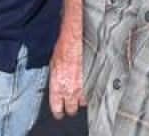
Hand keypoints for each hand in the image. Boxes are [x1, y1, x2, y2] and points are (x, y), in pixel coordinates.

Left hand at [47, 0, 84, 118]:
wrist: (77, 38)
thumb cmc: (64, 47)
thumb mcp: (54, 65)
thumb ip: (56, 81)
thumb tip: (58, 90)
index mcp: (58, 86)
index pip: (57, 109)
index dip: (58, 110)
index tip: (60, 110)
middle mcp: (71, 89)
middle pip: (72, 110)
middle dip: (71, 106)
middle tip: (71, 100)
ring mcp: (84, 86)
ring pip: (84, 103)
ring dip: (82, 97)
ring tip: (81, 89)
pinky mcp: (95, 81)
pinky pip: (94, 92)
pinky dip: (92, 89)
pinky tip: (90, 83)